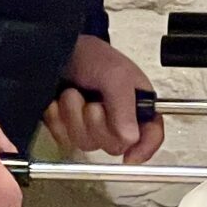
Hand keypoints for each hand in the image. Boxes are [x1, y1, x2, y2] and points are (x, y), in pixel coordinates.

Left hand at [45, 34, 164, 165]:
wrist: (55, 49)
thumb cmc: (90, 55)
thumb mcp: (115, 74)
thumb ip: (125, 106)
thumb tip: (131, 138)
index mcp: (138, 104)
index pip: (152, 134)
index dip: (145, 149)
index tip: (131, 157)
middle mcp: (118, 118)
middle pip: (115, 144)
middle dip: (98, 124)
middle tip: (93, 103)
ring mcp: (92, 125)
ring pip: (87, 143)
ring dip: (74, 118)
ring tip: (73, 94)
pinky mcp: (69, 128)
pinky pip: (64, 139)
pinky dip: (58, 121)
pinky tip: (58, 104)